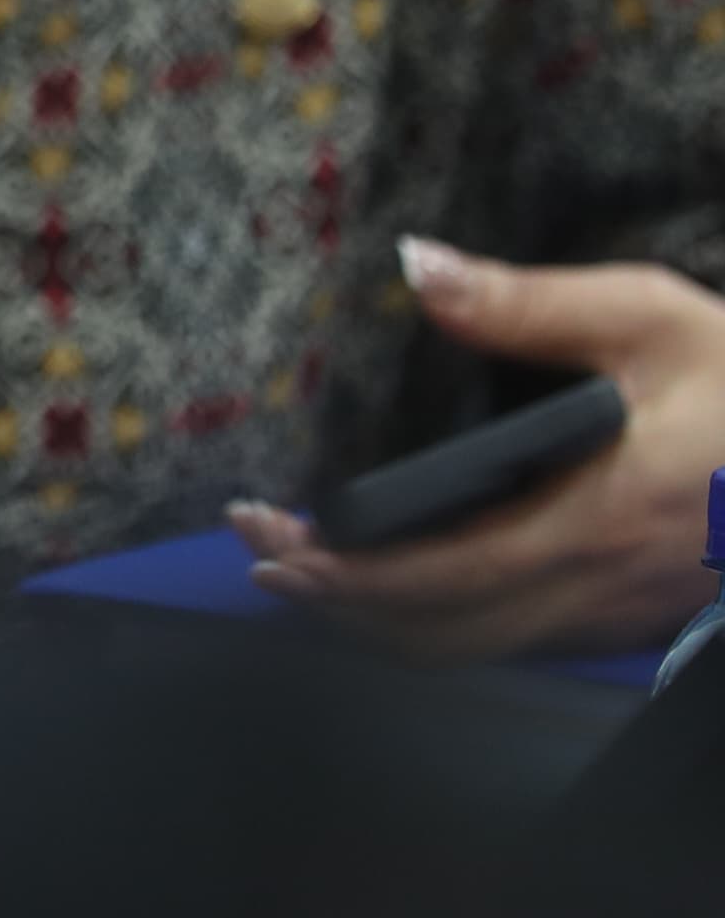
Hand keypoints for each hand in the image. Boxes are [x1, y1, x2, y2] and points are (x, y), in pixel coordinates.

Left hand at [226, 238, 724, 659]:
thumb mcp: (655, 318)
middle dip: (335, 605)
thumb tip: (419, 266)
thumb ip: (528, 303)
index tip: (265, 533)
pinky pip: (519, 643)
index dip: (340, 571)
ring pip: (476, 652)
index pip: (436, 577)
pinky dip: (442, 624)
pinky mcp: (634, 617)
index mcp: (596, 520)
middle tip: (263, 555)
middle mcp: (602, 588)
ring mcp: (620, 615)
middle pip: (437, 635)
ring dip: (381, 624)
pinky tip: (405, 582)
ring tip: (311, 575)